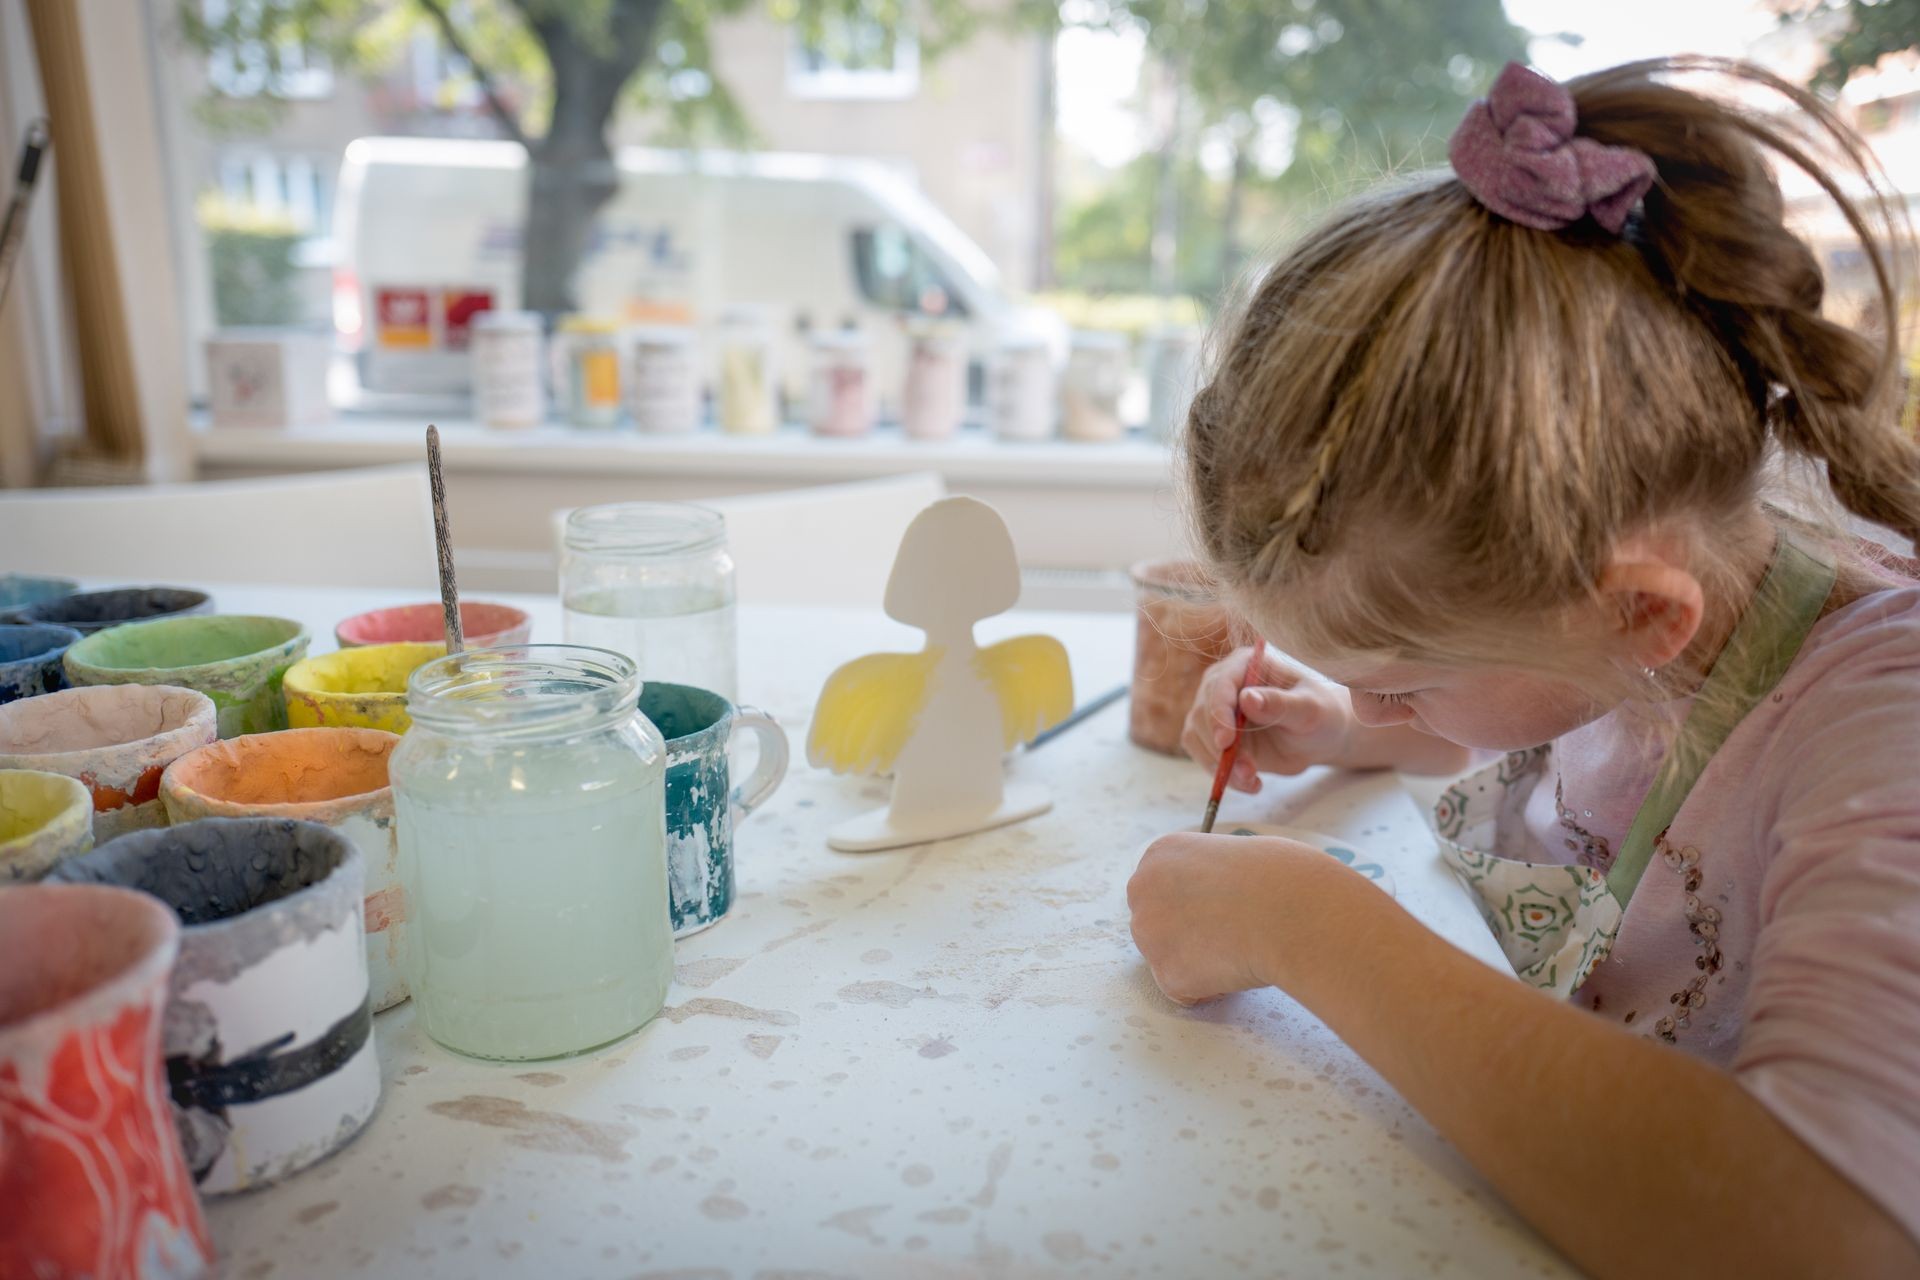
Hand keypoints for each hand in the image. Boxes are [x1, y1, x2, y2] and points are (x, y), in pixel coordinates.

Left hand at [1127, 830, 1365, 1004]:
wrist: (1291, 910)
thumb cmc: (1279, 878)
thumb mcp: (1233, 855)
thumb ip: (1208, 876)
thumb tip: (1214, 898)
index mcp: (1160, 855)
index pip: (1162, 889)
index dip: (1194, 905)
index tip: (1218, 910)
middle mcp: (1142, 890)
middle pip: (1156, 925)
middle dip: (1187, 936)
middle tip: (1228, 935)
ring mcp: (1149, 934)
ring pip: (1169, 960)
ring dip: (1199, 963)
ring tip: (1238, 949)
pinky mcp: (1166, 974)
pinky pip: (1186, 993)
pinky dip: (1211, 990)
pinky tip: (1237, 968)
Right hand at [1179, 647, 1355, 790]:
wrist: (1319, 736)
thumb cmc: (1321, 713)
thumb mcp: (1309, 709)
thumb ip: (1280, 704)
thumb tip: (1247, 698)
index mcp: (1245, 665)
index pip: (1220, 686)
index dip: (1218, 713)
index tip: (1226, 742)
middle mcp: (1223, 684)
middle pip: (1202, 714)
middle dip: (1219, 748)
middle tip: (1247, 772)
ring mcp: (1216, 711)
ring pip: (1198, 738)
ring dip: (1219, 765)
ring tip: (1252, 780)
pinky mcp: (1215, 737)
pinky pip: (1205, 757)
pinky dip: (1222, 774)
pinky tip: (1250, 782)